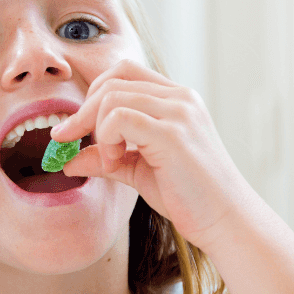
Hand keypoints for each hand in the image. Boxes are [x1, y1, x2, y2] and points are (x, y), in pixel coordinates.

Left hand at [50, 58, 253, 253]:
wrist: (225, 220)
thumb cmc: (188, 196)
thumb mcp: (138, 171)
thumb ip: (106, 159)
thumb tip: (68, 160)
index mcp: (175, 99)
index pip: (123, 73)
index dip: (91, 96)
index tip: (71, 129)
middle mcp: (180, 98)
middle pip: (112, 80)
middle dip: (82, 112)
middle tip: (68, 141)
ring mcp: (179, 112)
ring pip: (112, 96)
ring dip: (97, 129)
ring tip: (111, 160)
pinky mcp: (173, 133)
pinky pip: (120, 118)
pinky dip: (107, 139)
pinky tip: (116, 163)